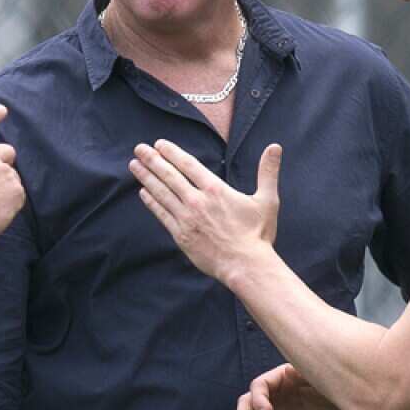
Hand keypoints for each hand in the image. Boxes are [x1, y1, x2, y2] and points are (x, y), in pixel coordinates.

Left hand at [129, 140, 280, 283]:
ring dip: (146, 177)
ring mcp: (186, 218)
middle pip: (170, 175)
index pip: (189, 164)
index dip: (172, 152)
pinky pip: (162, 215)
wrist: (246, 265)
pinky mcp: (181, 235)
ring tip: (134, 165)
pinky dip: (151, 202)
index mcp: (215, 190)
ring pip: (161, 193)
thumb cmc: (258, 234)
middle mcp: (197, 201)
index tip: (159, 144)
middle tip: (139, 148)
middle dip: (152, 160)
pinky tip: (143, 193)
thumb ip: (268, 172)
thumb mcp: (267, 200)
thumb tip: (275, 147)